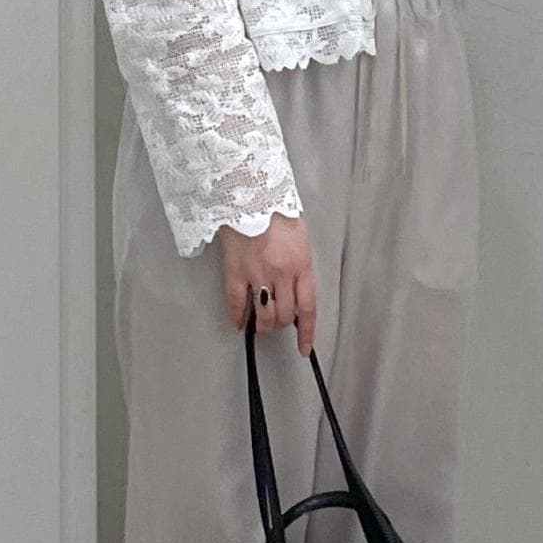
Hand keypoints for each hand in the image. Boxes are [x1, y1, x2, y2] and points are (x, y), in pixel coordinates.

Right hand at [218, 212, 316, 354]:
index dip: (307, 332)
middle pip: (284, 315)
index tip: (304, 348)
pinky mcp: (235, 270)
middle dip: (281, 324)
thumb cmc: (277, 211)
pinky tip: (237, 322)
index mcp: (301, 265)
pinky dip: (237, 316)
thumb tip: (297, 290)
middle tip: (277, 323)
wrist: (252, 193)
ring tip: (260, 323)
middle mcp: (282, 273)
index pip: (308, 308)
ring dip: (262, 324)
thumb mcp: (301, 238)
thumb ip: (300, 265)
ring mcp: (257, 273)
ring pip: (263, 314)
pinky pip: (236, 302)